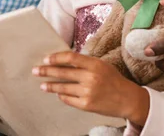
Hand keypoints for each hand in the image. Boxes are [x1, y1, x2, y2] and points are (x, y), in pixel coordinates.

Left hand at [32, 51, 149, 126]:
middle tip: (36, 70)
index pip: (70, 58)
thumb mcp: (101, 65)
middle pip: (62, 72)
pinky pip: (68, 99)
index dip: (56, 58)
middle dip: (46, 71)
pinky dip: (62, 95)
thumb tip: (63, 60)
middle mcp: (91, 78)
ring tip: (42, 85)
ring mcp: (88, 92)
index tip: (46, 59)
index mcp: (94, 64)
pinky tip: (58, 93)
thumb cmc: (113, 80)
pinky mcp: (87, 105)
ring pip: (62, 87)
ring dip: (50, 86)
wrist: (127, 99)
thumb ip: (84, 63)